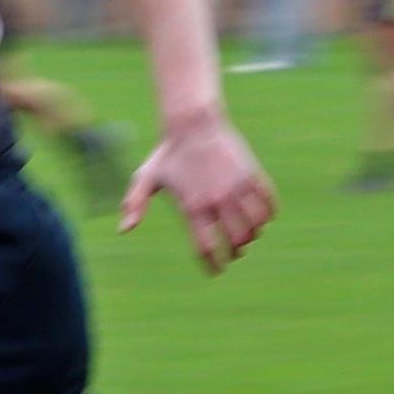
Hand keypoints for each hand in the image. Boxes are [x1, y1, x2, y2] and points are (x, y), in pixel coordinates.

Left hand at [121, 108, 273, 272]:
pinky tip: (261, 215)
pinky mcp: (251, 175)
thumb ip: (135, 204)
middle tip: (232, 252)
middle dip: (235, 253)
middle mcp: (216, 201)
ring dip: (252, 235)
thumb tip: (124, 230)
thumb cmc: (167, 153)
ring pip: (255, 227)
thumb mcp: (146, 177)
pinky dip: (268, 214)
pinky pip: (268, 204)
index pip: (206, 248)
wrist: (193, 123)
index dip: (213, 264)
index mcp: (192, 207)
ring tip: (245, 234)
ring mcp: (236, 188)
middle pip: (236, 242)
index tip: (216, 271)